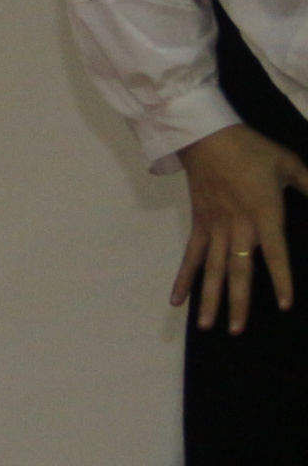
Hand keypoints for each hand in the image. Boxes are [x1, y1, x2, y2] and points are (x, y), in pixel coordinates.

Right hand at [174, 123, 307, 332]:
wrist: (204, 134)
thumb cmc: (251, 149)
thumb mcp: (289, 163)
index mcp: (263, 212)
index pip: (275, 252)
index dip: (280, 278)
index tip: (284, 304)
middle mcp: (237, 226)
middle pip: (237, 270)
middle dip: (238, 301)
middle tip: (237, 331)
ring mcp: (214, 227)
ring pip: (213, 268)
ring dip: (210, 298)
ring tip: (208, 326)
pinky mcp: (199, 223)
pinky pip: (192, 255)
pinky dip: (184, 277)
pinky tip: (177, 300)